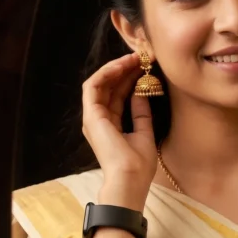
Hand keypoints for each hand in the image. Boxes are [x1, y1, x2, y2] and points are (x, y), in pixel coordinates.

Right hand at [81, 53, 156, 210]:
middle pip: (109, 87)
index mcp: (111, 125)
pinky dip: (107, 73)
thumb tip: (142, 92)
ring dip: (116, 68)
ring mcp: (93, 118)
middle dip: (125, 69)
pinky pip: (94, 86)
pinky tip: (122, 65)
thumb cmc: (139, 165)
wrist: (130, 180)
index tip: (146, 66)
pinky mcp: (91, 116)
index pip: (119, 95)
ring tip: (133, 58)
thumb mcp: (145, 133)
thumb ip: (141, 113)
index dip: (131, 78)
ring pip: (100, 83)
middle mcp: (99, 119)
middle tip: (142, 56)